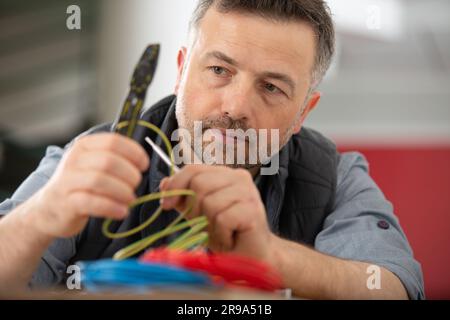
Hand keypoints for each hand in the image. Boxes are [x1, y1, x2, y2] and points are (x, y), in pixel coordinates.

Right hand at [27, 133, 148, 237]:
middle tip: (135, 186)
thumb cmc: (80, 184)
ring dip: (122, 192)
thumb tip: (143, 161)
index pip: (113, 141)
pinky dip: (112, 207)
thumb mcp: (93, 164)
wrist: (49, 209)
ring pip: (100, 181)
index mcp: (85, 146)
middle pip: (109, 161)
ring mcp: (68, 181)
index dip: (134, 153)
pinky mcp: (67, 203)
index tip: (143, 165)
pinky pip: (92, 202)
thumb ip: (115, 158)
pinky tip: (122, 211)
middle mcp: (74, 160)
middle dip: (129, 175)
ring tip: (131, 199)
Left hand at [159, 165, 275, 263]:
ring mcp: (248, 192)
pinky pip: (222, 218)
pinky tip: (229, 238)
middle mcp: (239, 177)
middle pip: (199, 184)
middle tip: (205, 225)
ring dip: (209, 225)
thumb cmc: (224, 233)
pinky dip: (221, 234)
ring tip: (220, 233)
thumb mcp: (197, 213)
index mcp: (225, 173)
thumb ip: (183, 197)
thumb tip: (164, 183)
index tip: (166, 205)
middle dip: (194, 209)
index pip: (193, 169)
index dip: (176, 185)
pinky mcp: (253, 210)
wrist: (249, 256)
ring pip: (210, 202)